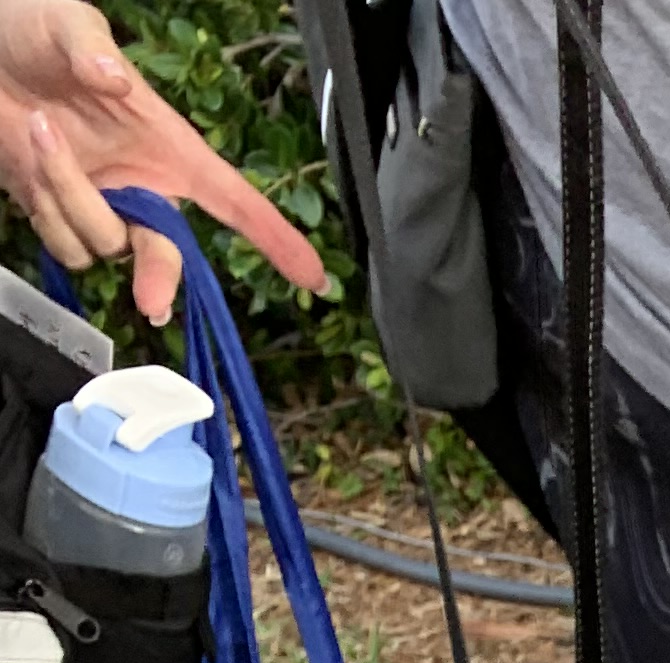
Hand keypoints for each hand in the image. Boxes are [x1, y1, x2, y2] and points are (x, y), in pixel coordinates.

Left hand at [0, 0, 325, 322]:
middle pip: (167, 255)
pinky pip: (63, 245)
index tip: (313, 277)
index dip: (276, 239)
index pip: (233, 199)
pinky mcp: (59, 216)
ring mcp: (100, 205)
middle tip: (150, 300)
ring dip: (66, 194)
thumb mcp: (68, 23)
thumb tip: (115, 80)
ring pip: (102, 246)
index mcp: (164, 146)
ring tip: (38, 128)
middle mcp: (139, 184)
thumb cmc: (30, 27)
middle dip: (158, 277)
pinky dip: (42, 208)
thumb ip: (94, 48)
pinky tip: (27, 161)